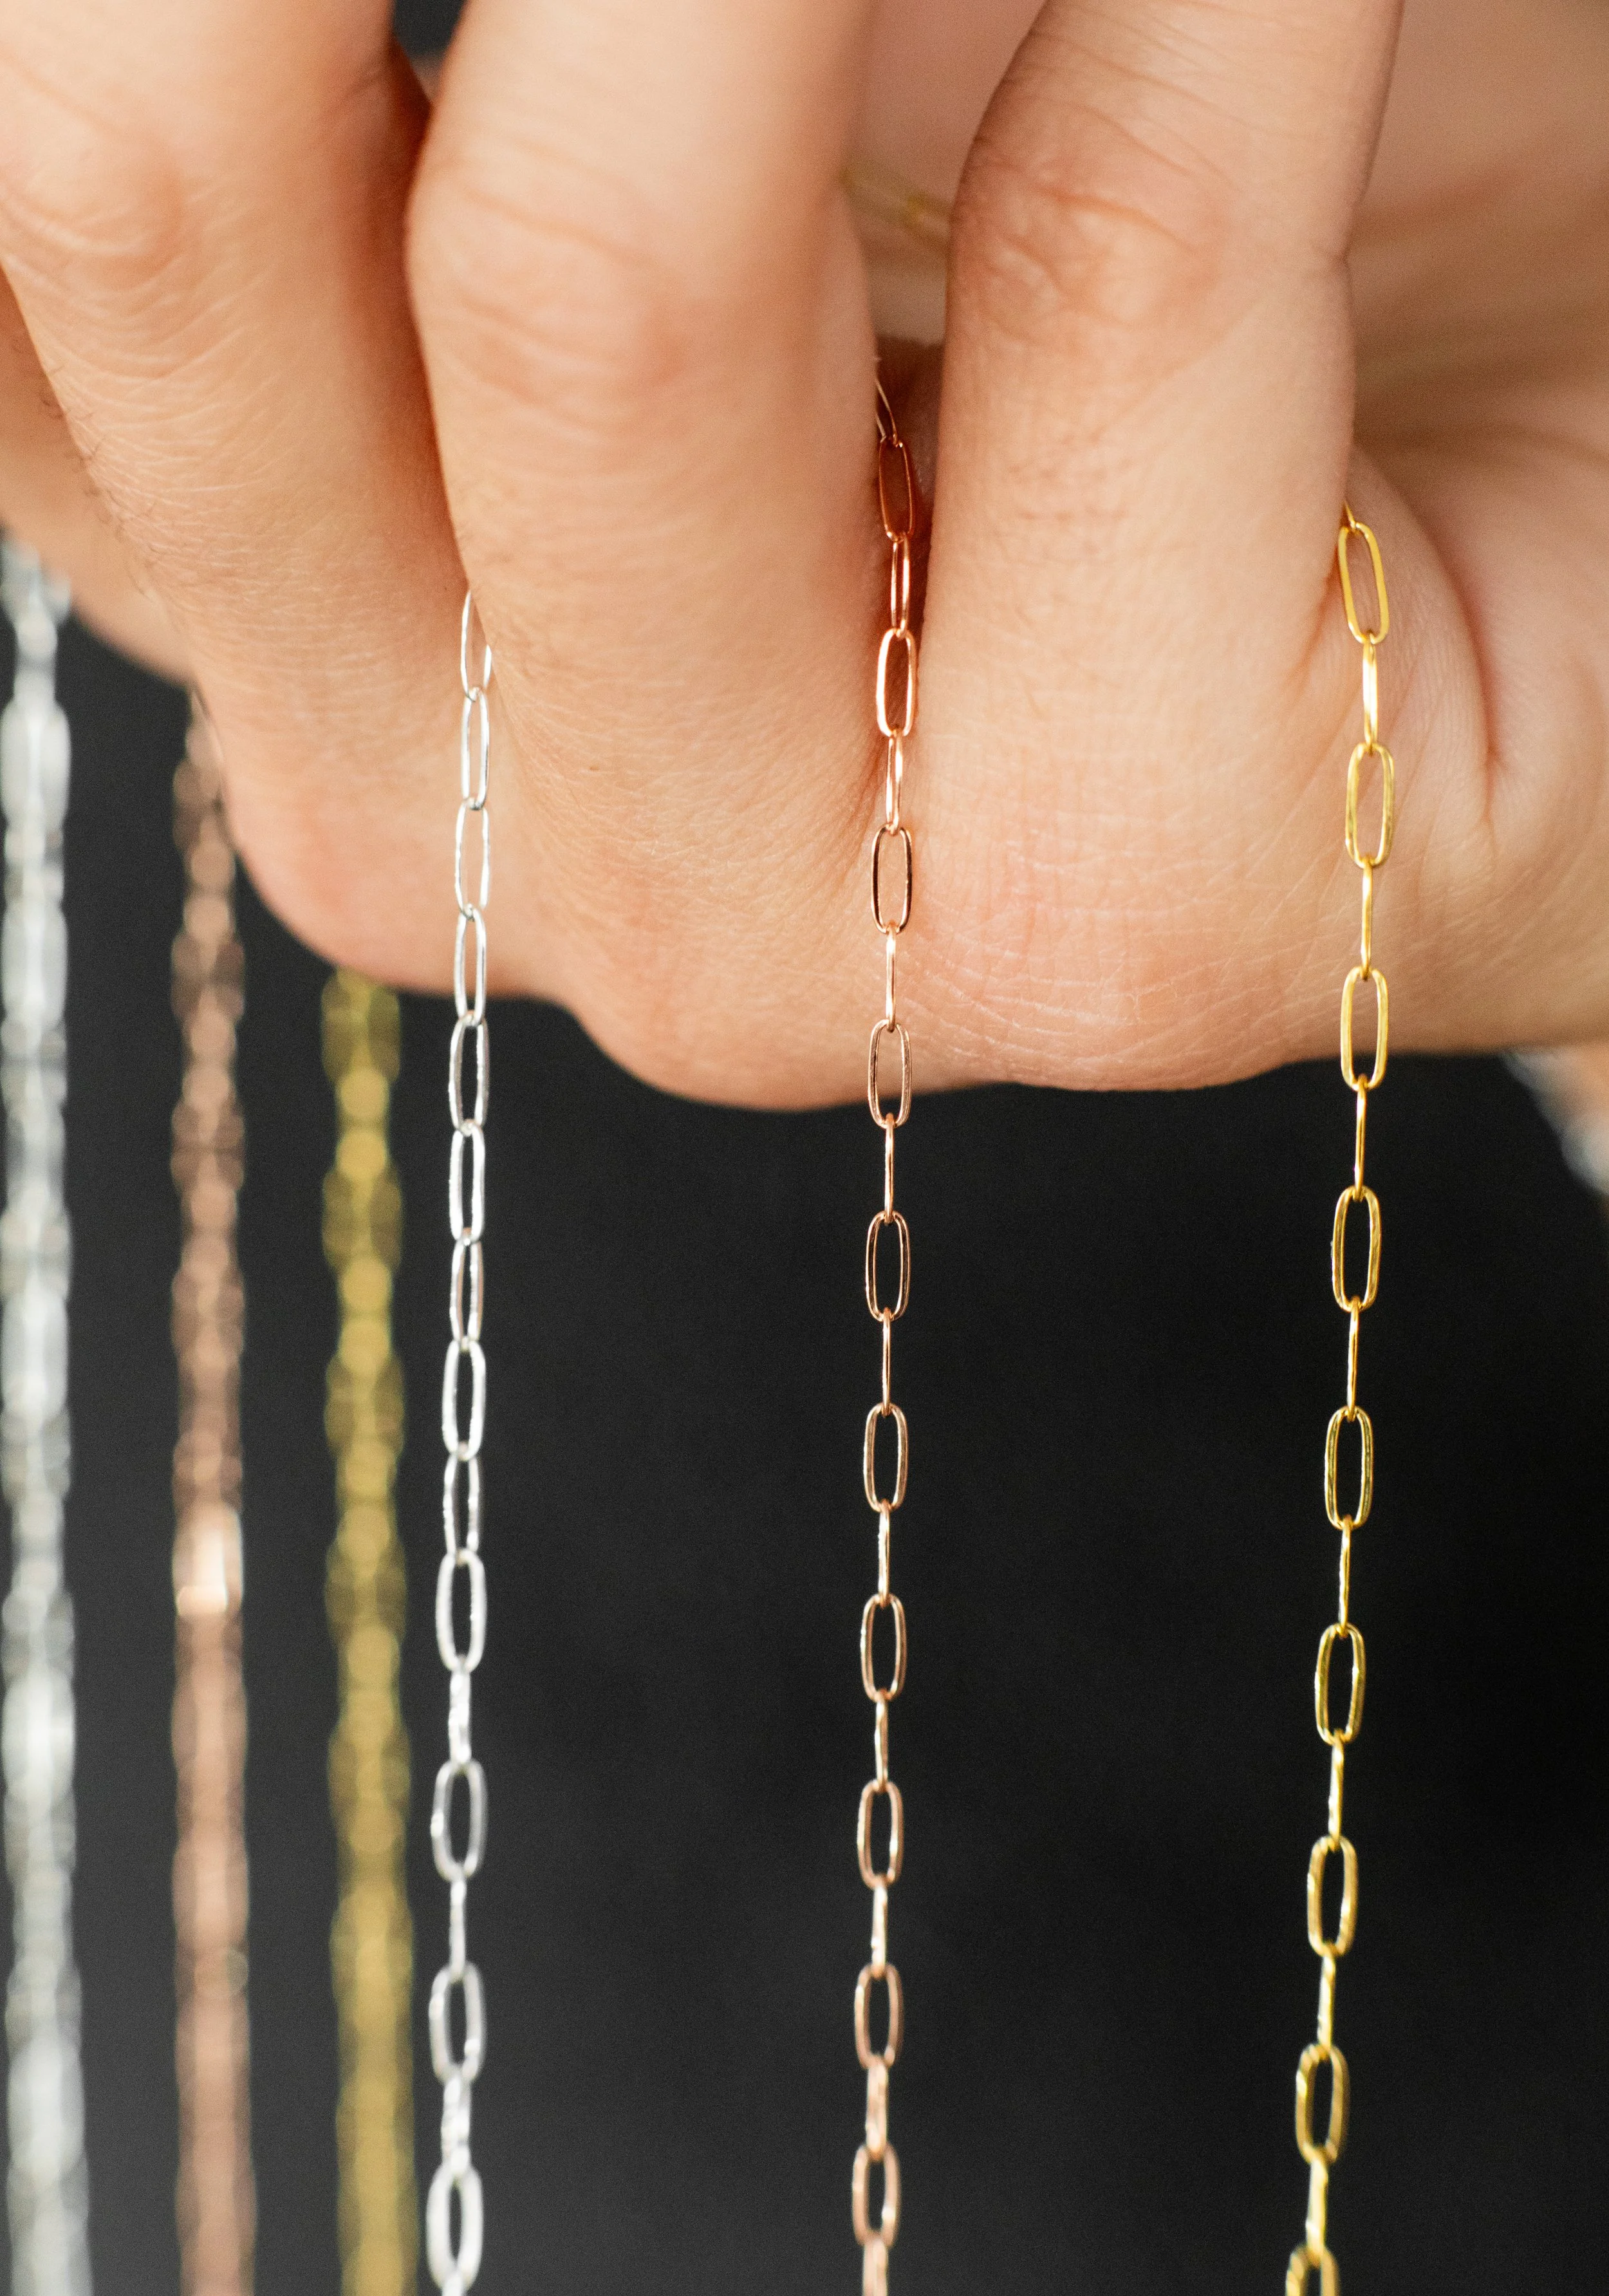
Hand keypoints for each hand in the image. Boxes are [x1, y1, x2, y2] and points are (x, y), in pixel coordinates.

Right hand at [1, 0, 1605, 1103]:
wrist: (1503, 526)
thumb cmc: (1117, 245)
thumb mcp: (713, 51)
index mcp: (249, 564)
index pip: (23, 190)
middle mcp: (418, 788)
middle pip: (153, 185)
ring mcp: (735, 931)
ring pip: (595, 281)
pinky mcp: (1105, 936)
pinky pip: (1116, 252)